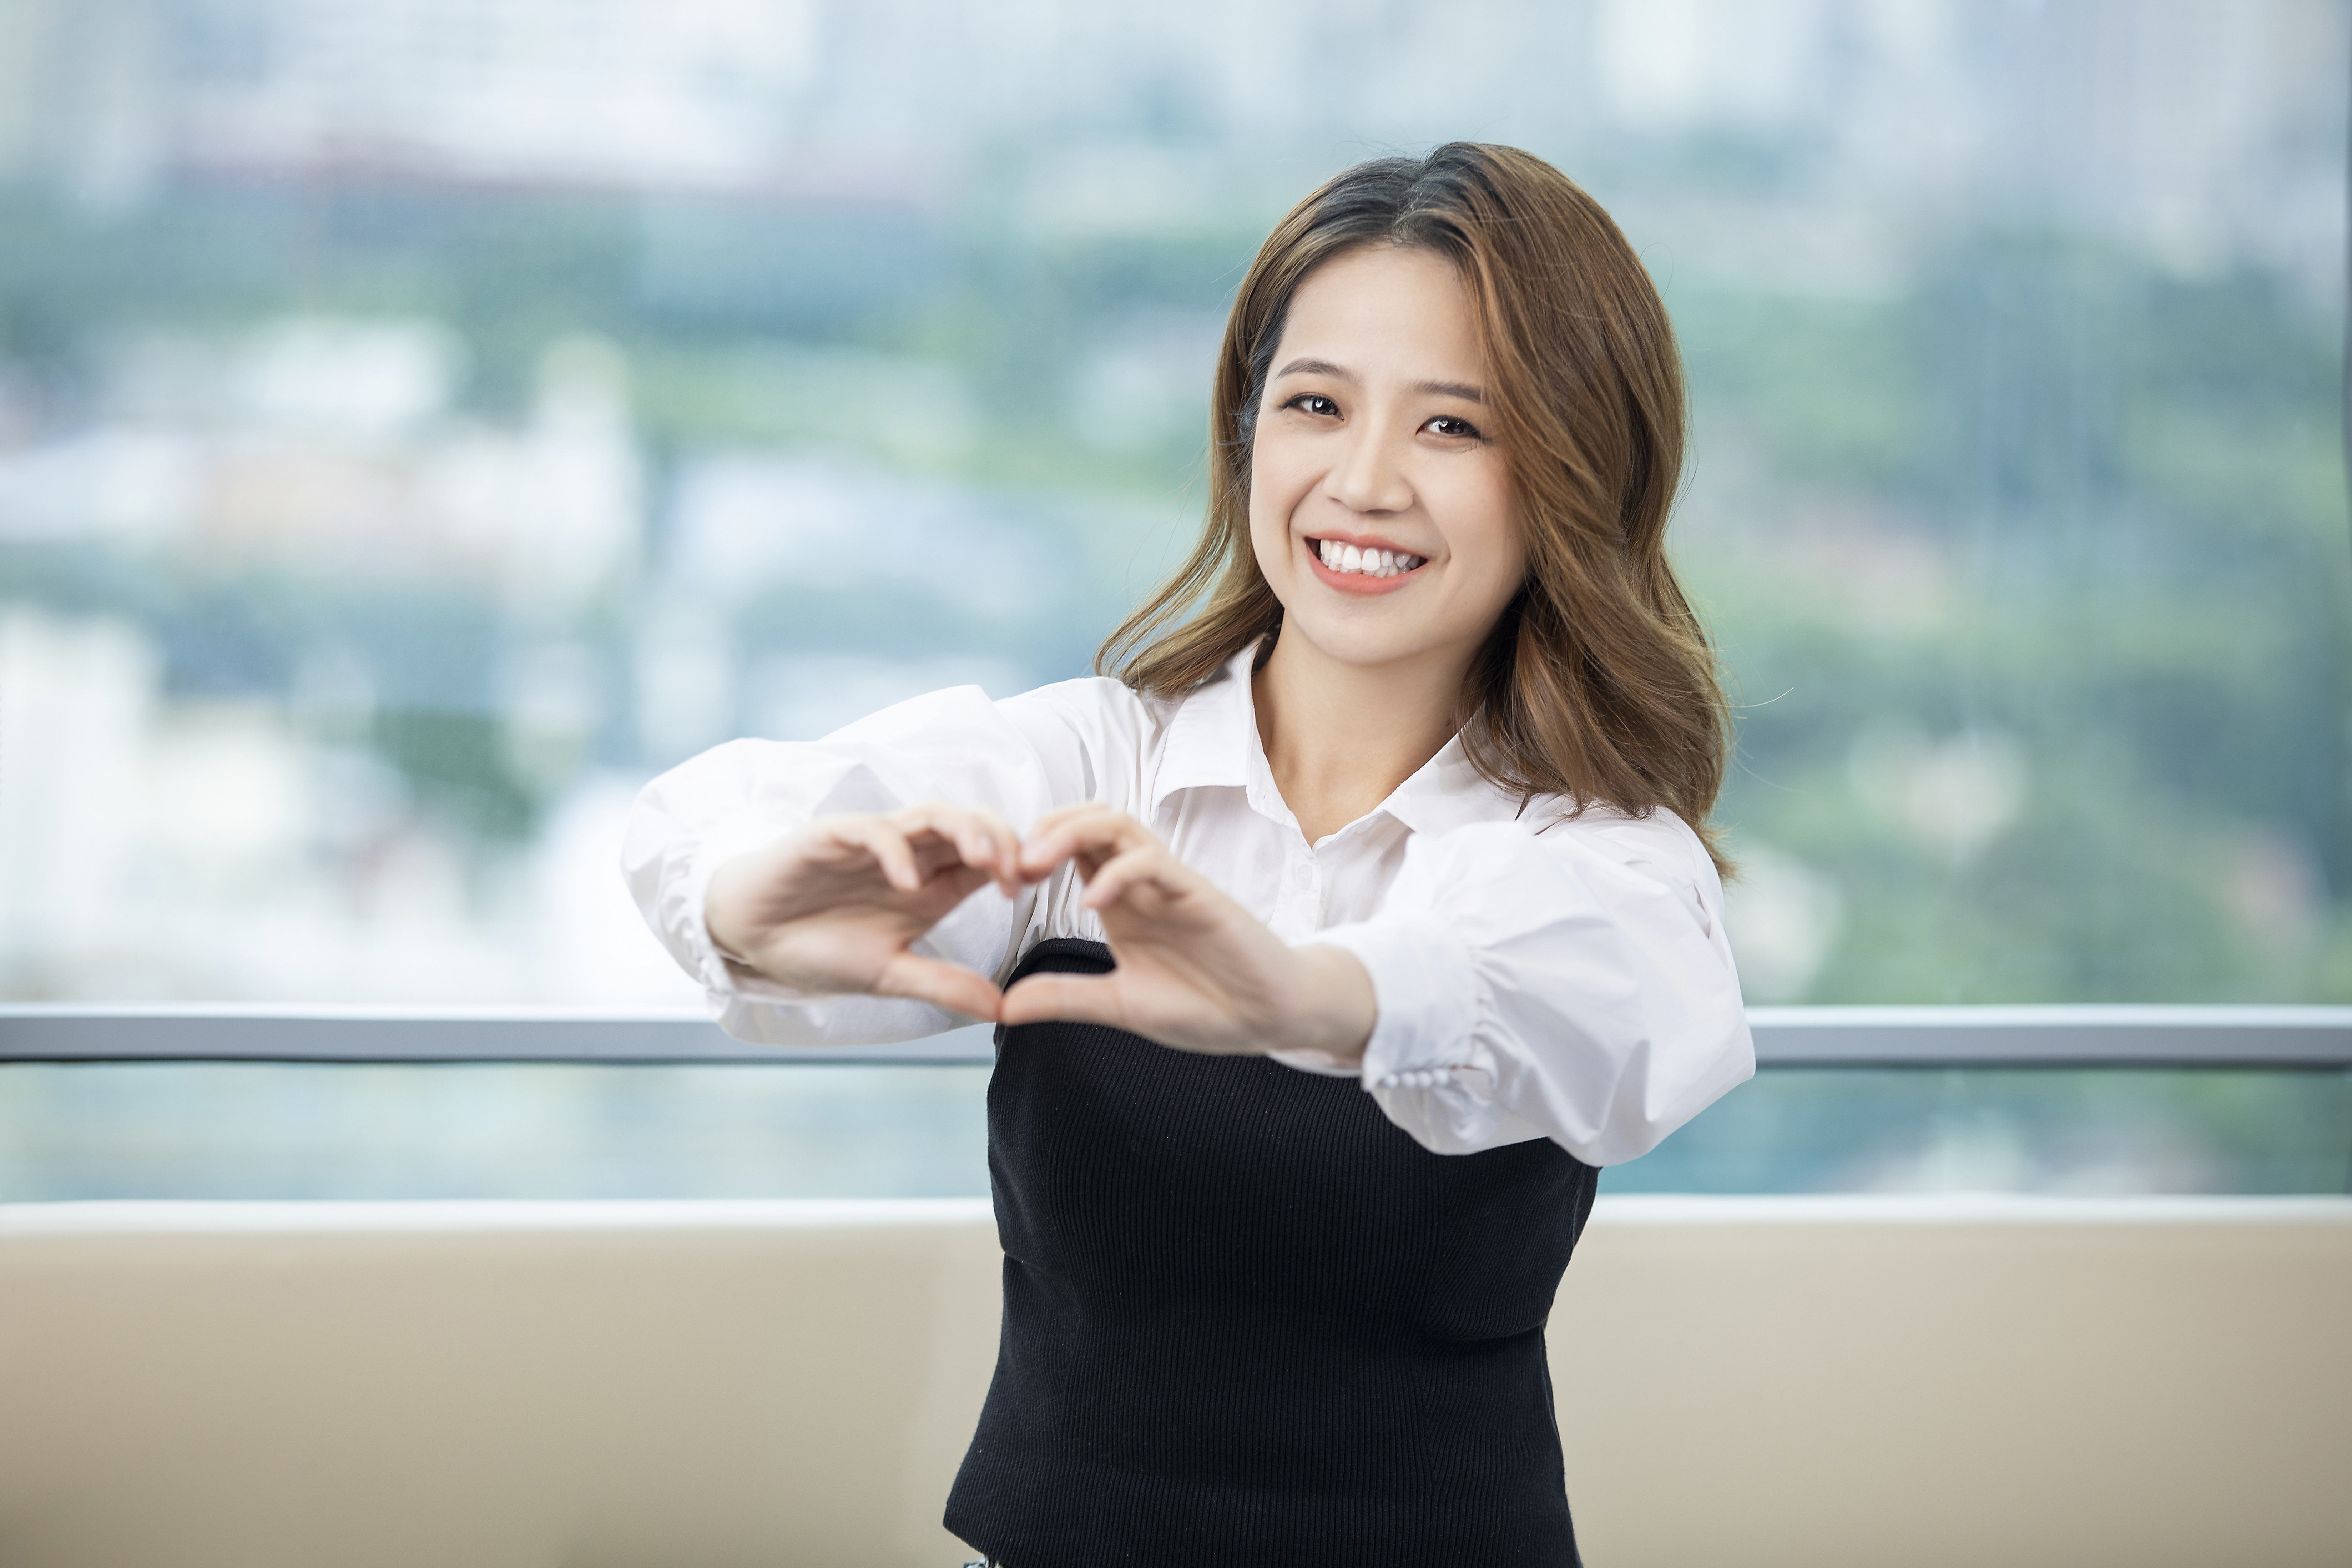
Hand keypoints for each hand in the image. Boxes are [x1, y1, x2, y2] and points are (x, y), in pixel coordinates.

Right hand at [703, 801, 1023, 1020]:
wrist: (753, 940)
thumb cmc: (820, 950)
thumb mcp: (889, 975)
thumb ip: (943, 985)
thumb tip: (1004, 1010)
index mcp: (932, 886)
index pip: (989, 859)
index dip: (1017, 863)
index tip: (1033, 886)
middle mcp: (912, 858)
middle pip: (972, 826)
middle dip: (1004, 840)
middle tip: (1019, 873)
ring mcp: (875, 843)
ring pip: (933, 814)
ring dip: (965, 831)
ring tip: (984, 861)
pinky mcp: (834, 836)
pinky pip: (874, 830)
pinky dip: (896, 850)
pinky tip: (908, 882)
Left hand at [1000, 804, 1375, 1059]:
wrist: (1271, 1017)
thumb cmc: (1206, 1005)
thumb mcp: (1119, 1006)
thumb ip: (1066, 998)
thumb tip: (1004, 1006)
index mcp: (1120, 903)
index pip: (1070, 849)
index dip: (1029, 853)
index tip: (999, 883)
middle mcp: (1141, 884)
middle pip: (1088, 821)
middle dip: (1043, 828)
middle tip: (1009, 863)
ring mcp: (1170, 884)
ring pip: (1118, 825)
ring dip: (1071, 833)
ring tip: (1037, 862)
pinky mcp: (1199, 895)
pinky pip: (1154, 863)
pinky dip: (1118, 874)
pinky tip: (1091, 903)